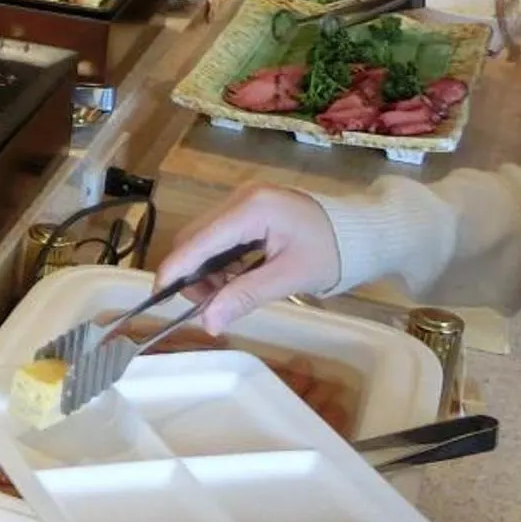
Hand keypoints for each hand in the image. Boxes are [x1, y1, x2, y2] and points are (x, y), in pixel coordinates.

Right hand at [155, 184, 343, 333]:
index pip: (198, 241)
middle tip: (210, 305)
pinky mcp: (246, 208)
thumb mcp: (290, 277)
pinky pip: (217, 236)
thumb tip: (208, 323)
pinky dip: (216, 261)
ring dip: (204, 270)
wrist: (361, 232)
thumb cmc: (332, 252)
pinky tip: (233, 278)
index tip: (159, 299)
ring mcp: (241, 201)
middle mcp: (239, 198)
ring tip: (226, 294)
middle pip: (193, 238)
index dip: (175, 270)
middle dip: (191, 274)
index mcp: (251, 209)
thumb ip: (245, 296)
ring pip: (201, 238)